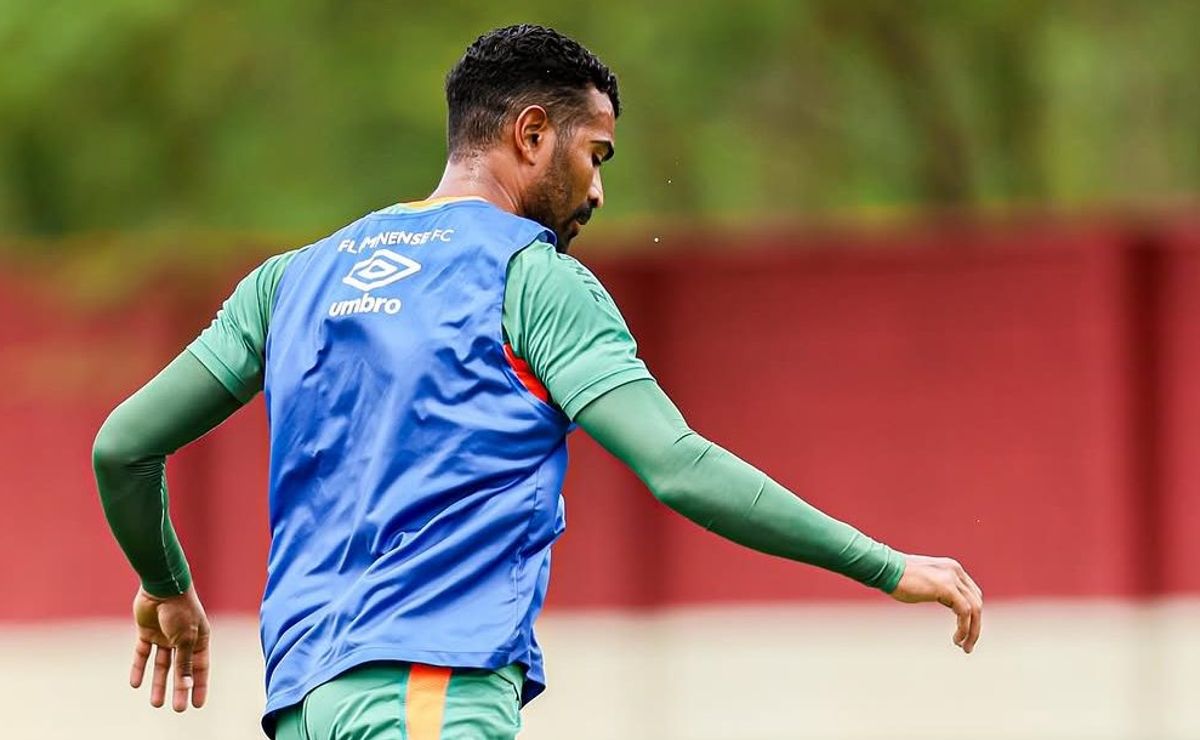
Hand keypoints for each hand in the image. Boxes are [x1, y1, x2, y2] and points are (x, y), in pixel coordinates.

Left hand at [130, 585, 210, 711]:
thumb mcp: (185, 639)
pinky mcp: (147, 633)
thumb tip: (187, 685)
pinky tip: (135, 684)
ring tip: (156, 703)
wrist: (162, 587)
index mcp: (198, 639)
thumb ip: (184, 662)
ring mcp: (164, 636)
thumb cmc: (181, 611)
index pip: (200, 667)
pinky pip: (143, 654)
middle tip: (177, 708)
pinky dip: (139, 668)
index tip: (197, 705)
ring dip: (159, 683)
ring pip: (162, 665)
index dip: (199, 685)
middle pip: (180, 669)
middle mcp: (182, 639)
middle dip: (179, 689)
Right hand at [889, 554, 982, 653]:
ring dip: (972, 631)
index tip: (965, 630)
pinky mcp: (947, 587)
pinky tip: (956, 639)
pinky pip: (964, 611)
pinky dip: (964, 628)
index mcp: (952, 568)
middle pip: (977, 601)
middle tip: (967, 644)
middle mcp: (956, 571)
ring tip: (964, 647)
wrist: (885, 569)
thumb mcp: (925, 582)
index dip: (972, 614)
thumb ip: (939, 589)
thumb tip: (947, 602)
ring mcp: (953, 578)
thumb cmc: (898, 578)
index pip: (972, 593)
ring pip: (975, 608)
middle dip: (975, 625)